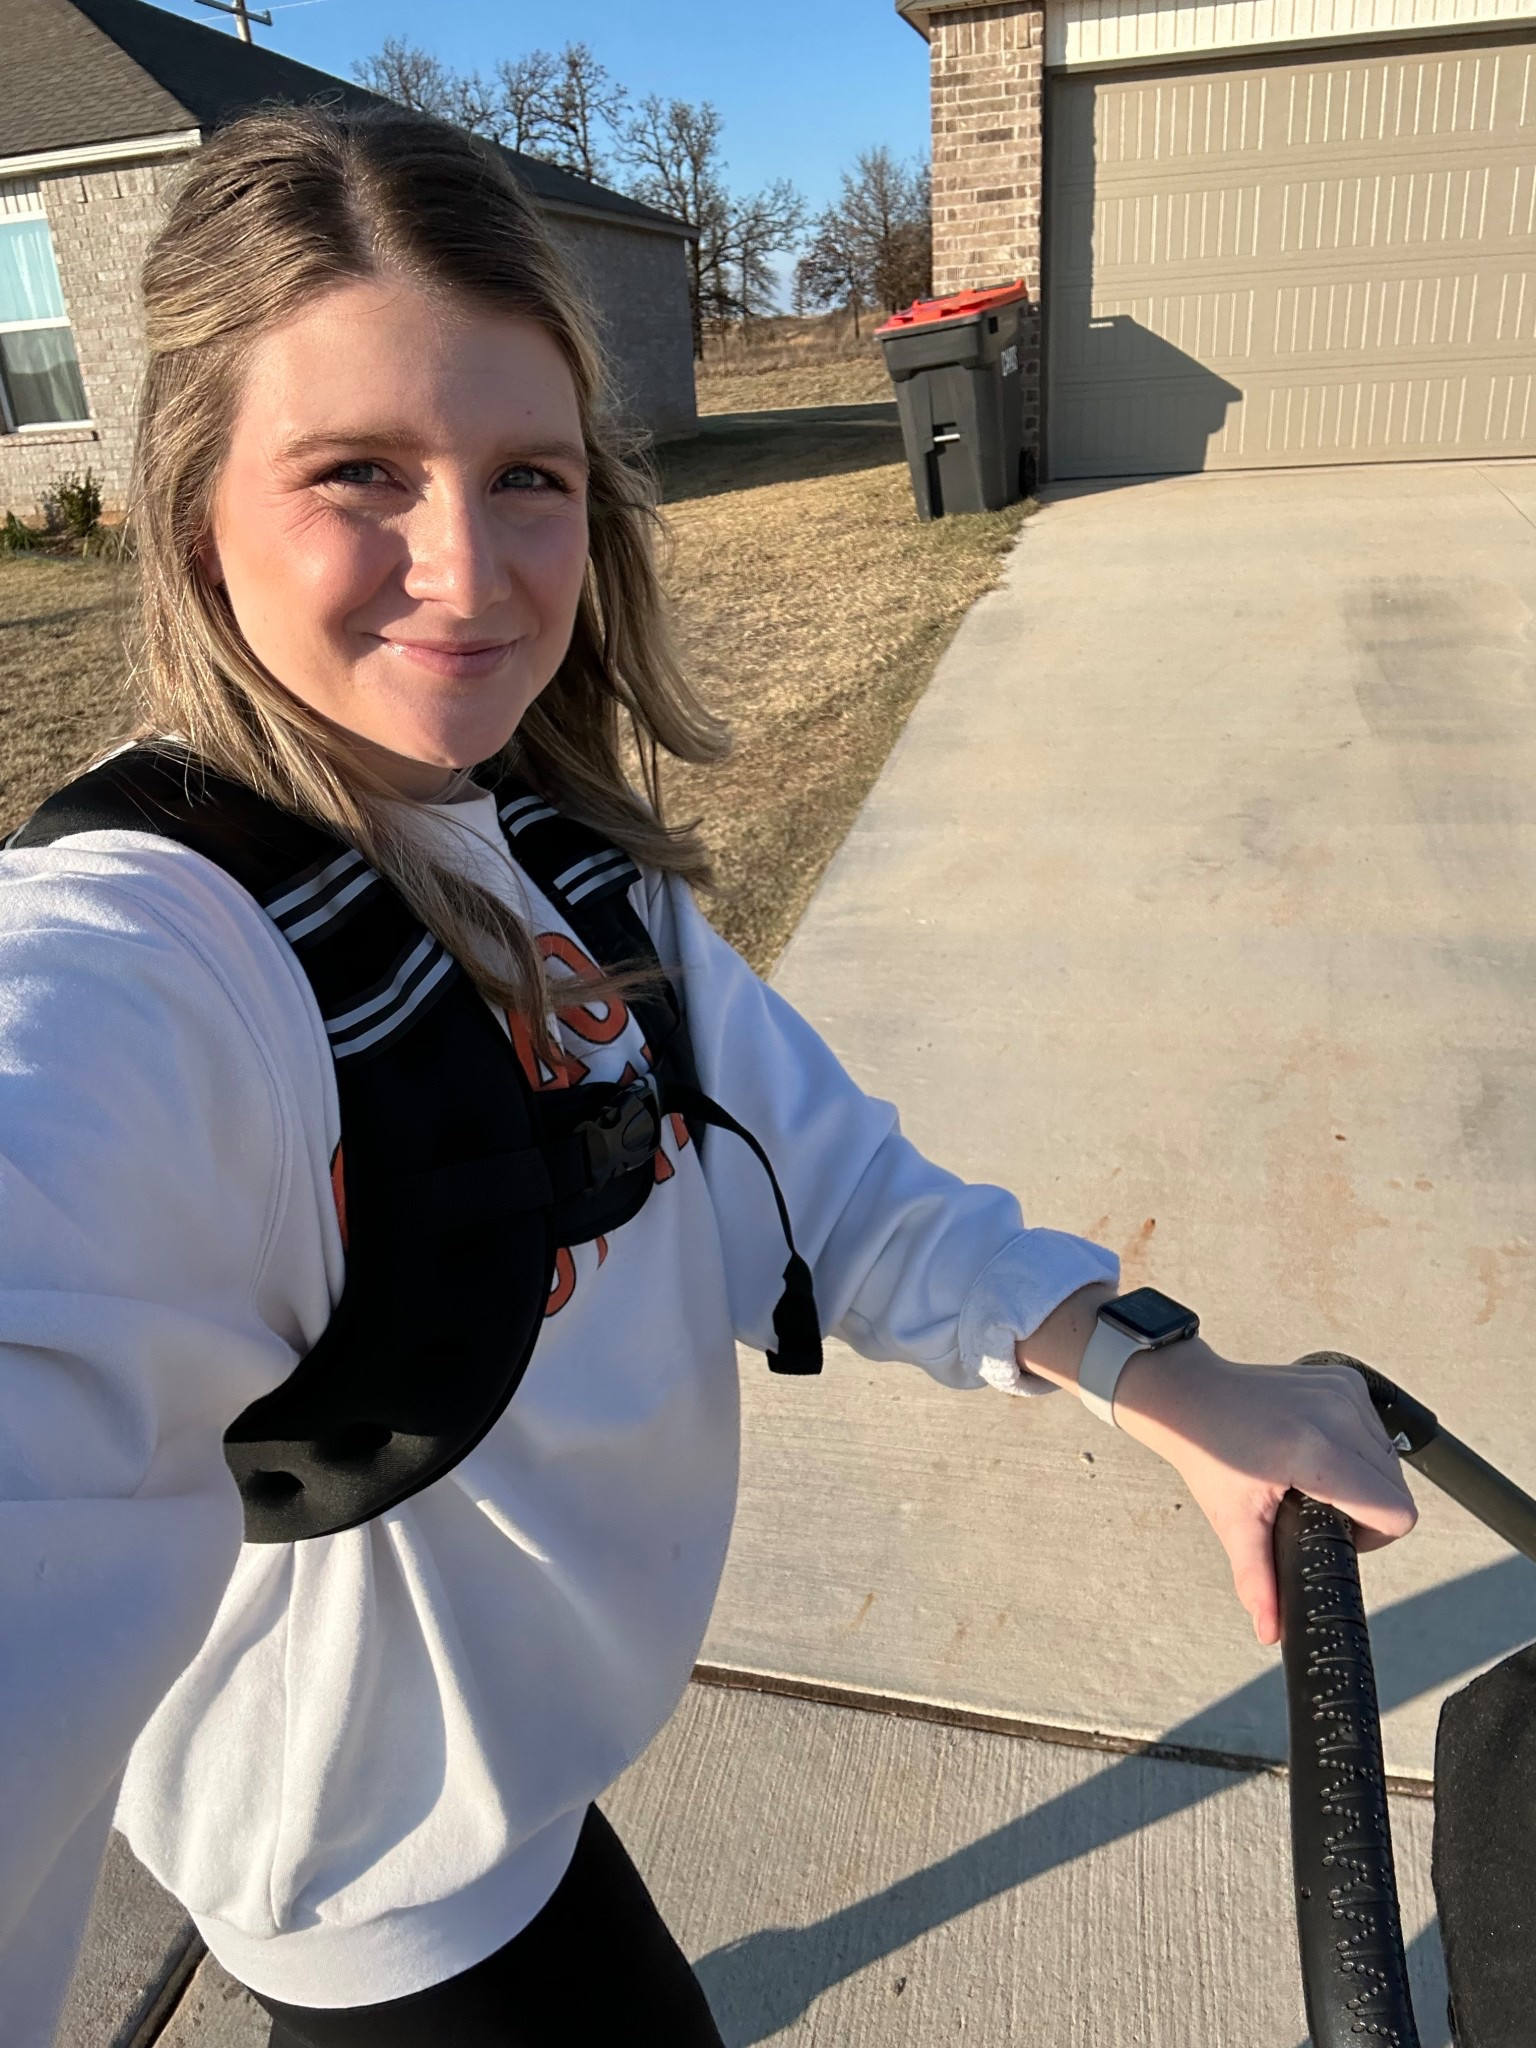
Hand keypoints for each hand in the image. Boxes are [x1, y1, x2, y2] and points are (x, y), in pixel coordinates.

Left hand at [1113, 1342, 1417, 1644]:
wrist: (1190, 1395)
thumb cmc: (1208, 1452)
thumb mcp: (1234, 1521)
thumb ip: (1259, 1580)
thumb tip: (1272, 1629)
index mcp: (1316, 1453)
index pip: (1395, 1512)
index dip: (1374, 1537)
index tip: (1337, 1532)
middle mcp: (1337, 1416)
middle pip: (1397, 1489)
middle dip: (1366, 1510)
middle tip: (1317, 1508)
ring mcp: (1343, 1392)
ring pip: (1391, 1458)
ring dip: (1363, 1477)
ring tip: (1312, 1477)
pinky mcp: (1343, 1379)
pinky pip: (1375, 1427)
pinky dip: (1356, 1445)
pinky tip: (1317, 1449)